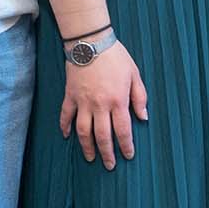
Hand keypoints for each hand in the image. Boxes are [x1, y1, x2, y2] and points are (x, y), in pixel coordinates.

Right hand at [60, 40, 149, 168]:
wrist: (91, 42)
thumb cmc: (116, 57)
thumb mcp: (135, 74)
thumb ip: (140, 97)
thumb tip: (144, 117)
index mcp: (118, 100)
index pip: (123, 130)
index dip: (125, 146)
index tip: (128, 155)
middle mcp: (99, 105)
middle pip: (102, 136)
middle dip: (107, 153)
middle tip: (109, 166)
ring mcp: (82, 102)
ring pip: (83, 131)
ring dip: (87, 147)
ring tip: (90, 158)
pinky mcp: (70, 96)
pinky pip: (65, 116)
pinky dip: (65, 127)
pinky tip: (67, 136)